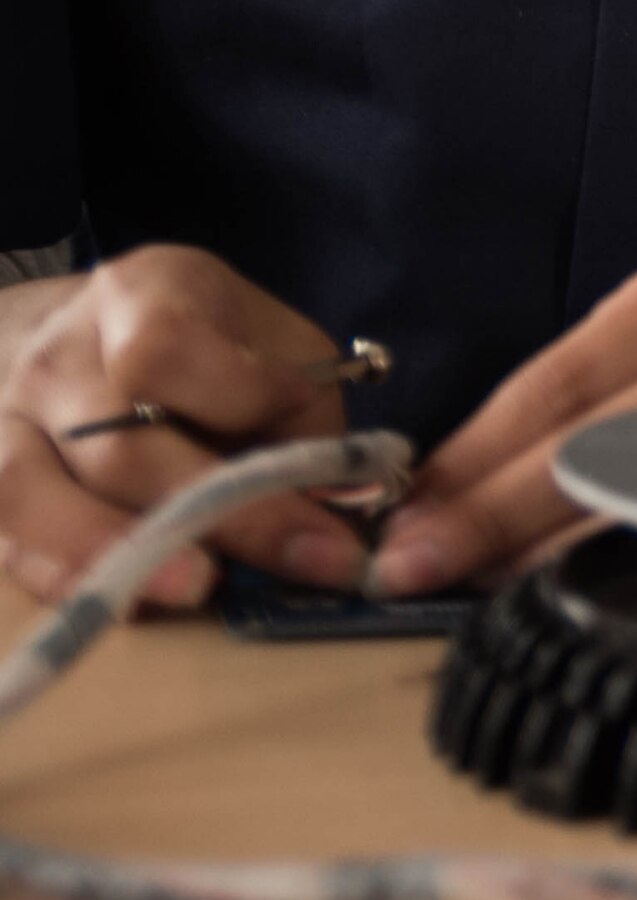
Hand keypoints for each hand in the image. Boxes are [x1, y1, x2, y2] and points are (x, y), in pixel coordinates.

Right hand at [0, 247, 366, 609]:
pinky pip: (7, 542)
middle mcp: (56, 359)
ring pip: (33, 496)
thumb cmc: (207, 346)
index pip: (162, 352)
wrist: (79, 336)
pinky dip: (64, 578)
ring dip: (115, 552)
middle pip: (118, 447)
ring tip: (196, 588)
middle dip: (215, 510)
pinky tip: (126, 603)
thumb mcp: (272, 344)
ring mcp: (3, 423)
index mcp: (139, 296)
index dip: (236, 398)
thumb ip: (302, 416)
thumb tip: (339, 509)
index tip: (307, 438)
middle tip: (302, 555)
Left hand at [369, 257, 636, 597]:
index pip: (551, 389)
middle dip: (492, 516)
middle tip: (414, 571)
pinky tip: (591, 593)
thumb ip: (574, 418)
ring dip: (552, 551)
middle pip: (593, 441)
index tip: (398, 526)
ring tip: (481, 589)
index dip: (467, 465)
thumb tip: (442, 507)